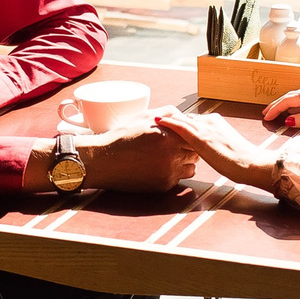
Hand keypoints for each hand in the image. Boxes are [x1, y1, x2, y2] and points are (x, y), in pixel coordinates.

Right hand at [82, 122, 197, 191]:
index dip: (188, 135)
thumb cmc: (121, 137)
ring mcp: (169, 171)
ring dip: (185, 162)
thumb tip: (184, 116)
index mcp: (169, 135)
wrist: (104, 161)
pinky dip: (174, 173)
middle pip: (195, 152)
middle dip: (188, 149)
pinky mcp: (164, 185)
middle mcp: (172, 154)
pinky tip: (160, 167)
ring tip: (169, 157)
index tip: (181, 135)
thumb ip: (168, 113)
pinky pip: (180, 178)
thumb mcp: (144, 116)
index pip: (194, 136)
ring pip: (191, 167)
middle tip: (175, 146)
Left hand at [152, 109, 281, 189]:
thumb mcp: (223, 150)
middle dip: (168, 119)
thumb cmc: (241, 162)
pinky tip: (156, 120)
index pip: (191, 119)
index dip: (177, 122)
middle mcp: (209, 121)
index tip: (163, 122)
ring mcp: (205, 128)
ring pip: (180, 119)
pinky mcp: (201, 138)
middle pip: (184, 117)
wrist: (251, 164)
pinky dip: (168, 122)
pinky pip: (181, 126)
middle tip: (151, 119)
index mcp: (215, 122)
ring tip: (149, 118)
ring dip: (165, 118)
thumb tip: (199, 152)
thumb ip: (211, 147)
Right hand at [261, 85, 299, 127]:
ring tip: (277, 114)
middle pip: (292, 96)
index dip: (276, 107)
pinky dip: (297, 106)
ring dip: (287, 105)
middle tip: (267, 114)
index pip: (289, 99)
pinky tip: (295, 113)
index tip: (267, 116)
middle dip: (278, 105)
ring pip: (299, 98)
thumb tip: (289, 120)